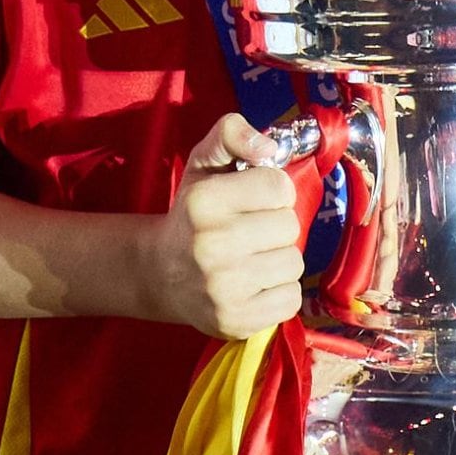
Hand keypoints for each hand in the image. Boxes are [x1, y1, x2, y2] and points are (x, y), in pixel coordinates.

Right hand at [154, 112, 310, 339]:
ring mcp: (223, 288)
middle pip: (289, 226)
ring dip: (279, 258)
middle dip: (276, 225)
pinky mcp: (236, 320)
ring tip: (252, 257)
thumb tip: (269, 147)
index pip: (279, 187)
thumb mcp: (204, 163)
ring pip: (294, 262)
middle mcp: (211, 246)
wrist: (161, 274)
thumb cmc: (193, 214)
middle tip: (251, 231)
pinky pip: (291, 297)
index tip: (253, 199)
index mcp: (204, 202)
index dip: (272, 191)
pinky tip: (254, 284)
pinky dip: (279, 290)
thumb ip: (233, 133)